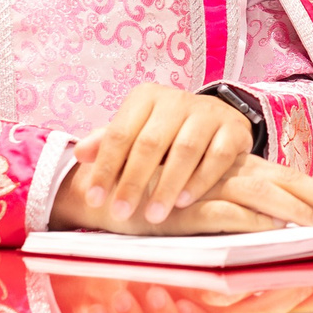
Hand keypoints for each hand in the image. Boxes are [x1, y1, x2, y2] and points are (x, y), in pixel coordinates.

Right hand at [55, 155, 312, 234]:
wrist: (109, 190)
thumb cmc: (161, 198)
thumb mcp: (205, 201)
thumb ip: (238, 208)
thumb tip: (277, 224)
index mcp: (239, 170)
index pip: (291, 179)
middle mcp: (231, 174)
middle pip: (289, 182)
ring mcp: (211, 189)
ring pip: (264, 193)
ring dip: (296, 210)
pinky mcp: (191, 208)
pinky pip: (229, 212)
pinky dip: (254, 220)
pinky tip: (277, 228)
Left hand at [65, 84, 252, 225]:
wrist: (217, 119)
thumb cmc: (166, 131)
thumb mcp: (136, 132)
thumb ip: (108, 143)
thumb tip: (79, 154)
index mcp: (145, 98)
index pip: (119, 133)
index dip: (105, 167)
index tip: (95, 199)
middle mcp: (176, 100)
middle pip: (150, 143)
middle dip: (133, 181)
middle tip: (121, 213)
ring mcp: (207, 113)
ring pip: (185, 150)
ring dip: (167, 185)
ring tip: (153, 215)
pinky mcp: (234, 128)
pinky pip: (217, 156)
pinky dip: (201, 180)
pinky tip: (184, 201)